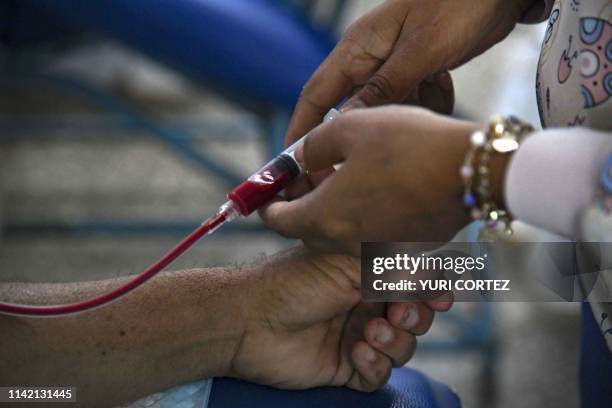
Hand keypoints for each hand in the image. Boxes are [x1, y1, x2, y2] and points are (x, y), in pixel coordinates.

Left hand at [229, 246, 450, 390]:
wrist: (251, 319)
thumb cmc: (295, 281)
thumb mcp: (349, 265)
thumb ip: (393, 271)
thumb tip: (435, 272)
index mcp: (366, 275)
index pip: (412, 283)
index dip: (431, 290)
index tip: (440, 295)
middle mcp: (365, 305)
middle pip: (415, 317)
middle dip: (415, 316)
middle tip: (399, 311)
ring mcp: (356, 336)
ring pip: (401, 348)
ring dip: (394, 341)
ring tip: (369, 332)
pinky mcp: (345, 367)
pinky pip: (377, 375)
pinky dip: (375, 365)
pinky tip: (357, 352)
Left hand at [260, 106, 505, 243]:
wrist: (472, 169)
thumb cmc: (406, 143)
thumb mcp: (349, 128)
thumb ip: (312, 146)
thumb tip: (299, 159)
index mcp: (324, 217)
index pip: (278, 221)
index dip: (269, 204)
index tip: (269, 192)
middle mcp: (347, 243)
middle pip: (309, 229)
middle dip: (303, 204)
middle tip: (311, 175)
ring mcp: (378, 249)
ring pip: (342, 233)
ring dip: (335, 209)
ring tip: (348, 175)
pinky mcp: (405, 248)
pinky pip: (371, 235)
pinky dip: (365, 216)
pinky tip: (380, 187)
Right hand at [285, 0, 531, 144]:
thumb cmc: (458, 6)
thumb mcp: (420, 52)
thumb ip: (382, 88)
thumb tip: (345, 123)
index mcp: (357, 48)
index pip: (315, 95)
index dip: (301, 130)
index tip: (294, 163)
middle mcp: (368, 58)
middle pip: (350, 107)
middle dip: (364, 127)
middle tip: (379, 148)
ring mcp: (391, 64)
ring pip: (383, 108)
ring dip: (406, 111)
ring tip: (434, 88)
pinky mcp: (413, 69)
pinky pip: (408, 99)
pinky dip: (426, 100)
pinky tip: (444, 82)